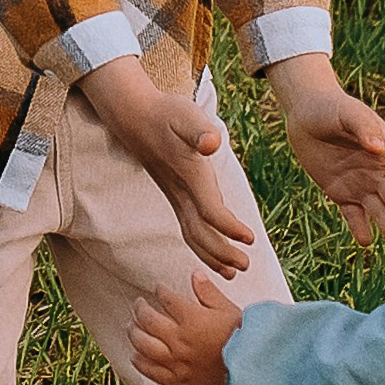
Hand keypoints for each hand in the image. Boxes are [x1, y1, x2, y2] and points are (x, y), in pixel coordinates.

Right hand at [81, 58, 257, 275]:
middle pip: (200, 232)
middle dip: (222, 253)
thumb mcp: (185, 114)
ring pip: (191, 235)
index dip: (229, 227)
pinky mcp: (174, 195)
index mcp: (189, 175)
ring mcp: (174, 196)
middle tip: (246, 266)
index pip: (209, 211)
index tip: (250, 238)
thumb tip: (212, 142)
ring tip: (233, 271)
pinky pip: (187, 228)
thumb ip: (199, 129)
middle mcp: (180, 191)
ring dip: (212, 255)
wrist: (134, 115)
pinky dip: (202, 245)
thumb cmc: (166, 113)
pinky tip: (215, 252)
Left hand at [129, 269, 243, 384]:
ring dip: (134, 333)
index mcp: (192, 319)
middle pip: (148, 320)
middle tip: (138, 304)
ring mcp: (176, 362)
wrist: (254, 376)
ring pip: (143, 345)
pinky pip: (151, 371)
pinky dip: (139, 361)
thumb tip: (195, 274)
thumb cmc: (246, 341)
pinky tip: (134, 355)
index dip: (160, 291)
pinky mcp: (178, 382)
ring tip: (131, 326)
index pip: (166, 299)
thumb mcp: (230, 311)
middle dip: (140, 309)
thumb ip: (209, 293)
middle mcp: (179, 340)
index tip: (159, 289)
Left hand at [265, 54, 384, 258]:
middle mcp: (378, 171)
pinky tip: (365, 242)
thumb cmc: (331, 108)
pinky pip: (353, 215)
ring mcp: (361, 184)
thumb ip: (363, 128)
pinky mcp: (340, 193)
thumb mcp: (348, 113)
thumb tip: (379, 147)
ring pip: (380, 211)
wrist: (305, 112)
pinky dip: (359, 228)